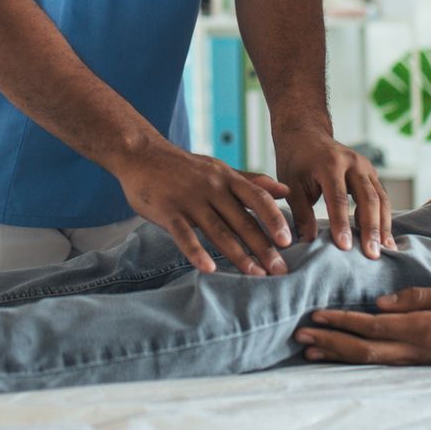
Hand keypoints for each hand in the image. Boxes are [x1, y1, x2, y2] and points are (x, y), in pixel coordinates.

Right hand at [114, 143, 292, 275]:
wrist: (141, 154)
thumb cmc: (184, 167)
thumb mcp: (219, 169)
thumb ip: (251, 181)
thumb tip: (285, 190)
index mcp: (227, 178)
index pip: (258, 198)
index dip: (274, 220)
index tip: (289, 242)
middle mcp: (212, 188)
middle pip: (242, 221)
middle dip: (263, 247)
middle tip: (280, 271)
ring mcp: (190, 200)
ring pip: (219, 231)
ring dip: (239, 255)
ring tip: (255, 275)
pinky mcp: (167, 211)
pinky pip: (184, 234)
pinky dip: (196, 252)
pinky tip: (208, 269)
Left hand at [275, 128, 391, 257]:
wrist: (307, 135)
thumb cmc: (296, 162)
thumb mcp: (292, 185)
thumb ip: (301, 213)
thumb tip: (309, 242)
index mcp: (330, 163)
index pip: (338, 198)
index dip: (341, 224)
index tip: (345, 247)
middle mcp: (353, 163)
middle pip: (368, 198)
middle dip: (371, 228)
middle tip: (372, 254)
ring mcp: (366, 166)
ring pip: (381, 198)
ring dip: (384, 226)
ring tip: (386, 251)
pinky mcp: (372, 173)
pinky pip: (382, 197)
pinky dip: (385, 218)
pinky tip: (385, 239)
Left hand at [293, 286, 430, 364]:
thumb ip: (416, 297)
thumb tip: (379, 303)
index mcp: (422, 329)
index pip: (372, 326)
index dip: (342, 322)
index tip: (316, 315)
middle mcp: (415, 350)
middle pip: (363, 350)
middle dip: (329, 341)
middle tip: (299, 334)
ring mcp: (416, 360)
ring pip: (368, 361)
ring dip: (337, 354)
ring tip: (309, 348)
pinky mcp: (419, 362)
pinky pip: (380, 362)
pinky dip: (355, 358)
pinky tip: (339, 355)